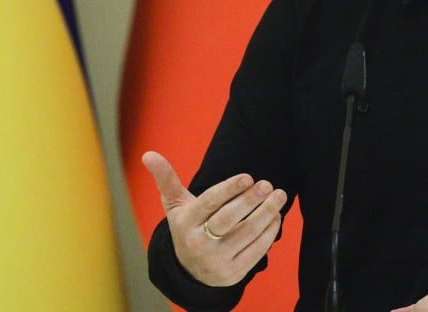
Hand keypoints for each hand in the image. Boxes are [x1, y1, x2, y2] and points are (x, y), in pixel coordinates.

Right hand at [142, 150, 287, 286]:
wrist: (190, 271)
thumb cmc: (188, 227)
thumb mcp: (176, 206)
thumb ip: (166, 179)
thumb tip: (149, 154)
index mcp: (185, 224)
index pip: (209, 203)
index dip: (229, 189)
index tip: (248, 177)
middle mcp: (199, 244)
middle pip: (229, 220)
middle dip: (250, 200)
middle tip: (267, 184)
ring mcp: (217, 261)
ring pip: (247, 234)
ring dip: (267, 212)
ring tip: (279, 195)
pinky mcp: (233, 273)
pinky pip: (257, 250)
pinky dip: (269, 231)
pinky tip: (276, 215)